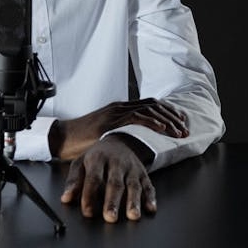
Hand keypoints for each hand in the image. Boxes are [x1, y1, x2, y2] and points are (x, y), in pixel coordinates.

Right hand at [49, 98, 187, 160]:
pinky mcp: (112, 120)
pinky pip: (137, 117)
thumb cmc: (81, 140)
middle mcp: (120, 107)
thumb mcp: (106, 134)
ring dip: (168, 120)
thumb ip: (120, 134)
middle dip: (173, 116)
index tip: (181, 122)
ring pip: (149, 109)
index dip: (169, 111)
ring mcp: (116, 112)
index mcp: (120, 109)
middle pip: (154, 104)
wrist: (62, 138)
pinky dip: (153, 122)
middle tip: (185, 129)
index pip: (150, 104)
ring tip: (179, 132)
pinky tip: (163, 129)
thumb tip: (137, 142)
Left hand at [60, 134, 156, 222]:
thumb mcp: (81, 163)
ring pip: (134, 185)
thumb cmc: (97, 157)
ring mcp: (132, 168)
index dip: (90, 195)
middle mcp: (117, 163)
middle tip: (109, 217)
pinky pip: (148, 186)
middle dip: (113, 201)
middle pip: (115, 183)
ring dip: (134, 201)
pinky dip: (150, 198)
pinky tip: (150, 209)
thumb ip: (74, 181)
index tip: (87, 211)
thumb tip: (66, 198)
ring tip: (132, 216)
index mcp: (98, 159)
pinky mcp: (143, 174)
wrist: (119, 141)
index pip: (94, 178)